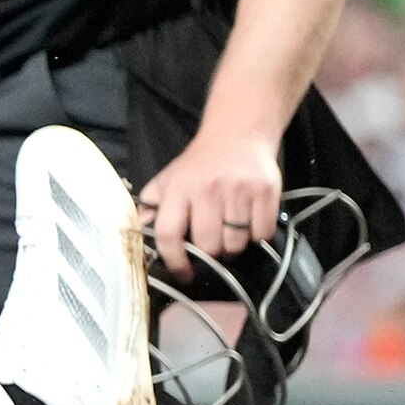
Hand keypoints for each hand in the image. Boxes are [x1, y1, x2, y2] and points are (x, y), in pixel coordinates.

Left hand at [138, 126, 282, 281]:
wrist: (237, 133)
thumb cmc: (199, 164)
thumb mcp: (168, 180)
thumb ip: (151, 208)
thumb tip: (138, 237)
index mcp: (178, 188)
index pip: (168, 234)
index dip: (174, 260)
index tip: (183, 272)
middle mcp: (207, 188)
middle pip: (208, 245)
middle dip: (210, 254)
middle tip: (212, 246)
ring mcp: (239, 189)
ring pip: (236, 243)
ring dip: (234, 247)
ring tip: (231, 233)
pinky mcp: (266, 190)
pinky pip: (262, 232)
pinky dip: (257, 236)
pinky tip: (249, 223)